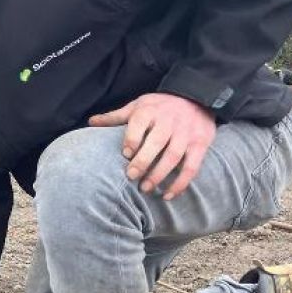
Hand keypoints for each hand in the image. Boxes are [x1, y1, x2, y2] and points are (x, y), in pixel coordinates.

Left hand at [89, 92, 215, 199]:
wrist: (196, 97)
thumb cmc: (160, 106)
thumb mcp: (138, 106)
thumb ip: (116, 116)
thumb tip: (91, 122)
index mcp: (150, 110)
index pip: (140, 123)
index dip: (132, 139)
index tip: (125, 154)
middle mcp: (170, 121)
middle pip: (157, 142)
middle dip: (143, 161)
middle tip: (131, 176)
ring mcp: (186, 133)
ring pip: (174, 156)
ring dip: (160, 174)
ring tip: (145, 188)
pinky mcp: (200, 144)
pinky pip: (192, 167)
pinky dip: (181, 183)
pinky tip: (168, 195)